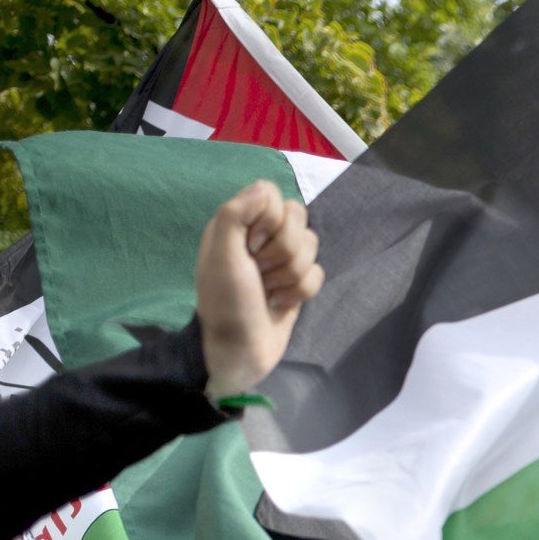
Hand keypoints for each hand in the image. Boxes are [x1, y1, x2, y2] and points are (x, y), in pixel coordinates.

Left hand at [196, 180, 323, 399]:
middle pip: (299, 218)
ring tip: (268, 291)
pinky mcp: (297, 284)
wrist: (238, 351)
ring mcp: (281, 261)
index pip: (273, 195)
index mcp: (238, 223)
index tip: (252, 245)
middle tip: (259, 271)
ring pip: (312, 246)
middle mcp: (261, 236)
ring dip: (290, 274)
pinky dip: (300, 292)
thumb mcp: (221, 255)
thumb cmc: (225, 302)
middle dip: (283, 250)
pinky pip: (318, 273)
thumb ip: (235, 214)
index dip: (270, 219)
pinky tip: (280, 304)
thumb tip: (264, 188)